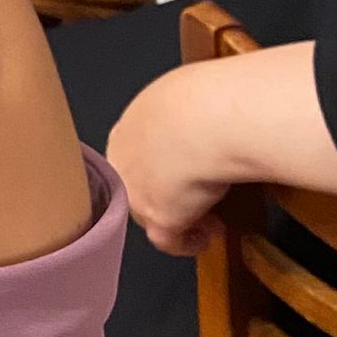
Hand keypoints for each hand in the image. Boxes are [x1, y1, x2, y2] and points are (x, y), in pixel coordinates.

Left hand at [106, 66, 227, 258]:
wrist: (210, 117)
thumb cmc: (208, 96)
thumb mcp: (190, 94)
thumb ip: (189, 114)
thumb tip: (211, 117)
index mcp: (132, 122)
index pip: (138, 150)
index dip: (161, 163)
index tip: (183, 169)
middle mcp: (125, 156)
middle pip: (139, 183)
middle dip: (166, 192)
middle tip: (194, 199)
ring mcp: (136, 188)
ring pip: (150, 211)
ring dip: (179, 217)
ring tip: (209, 220)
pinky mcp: (157, 216)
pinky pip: (167, 239)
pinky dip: (186, 242)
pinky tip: (204, 239)